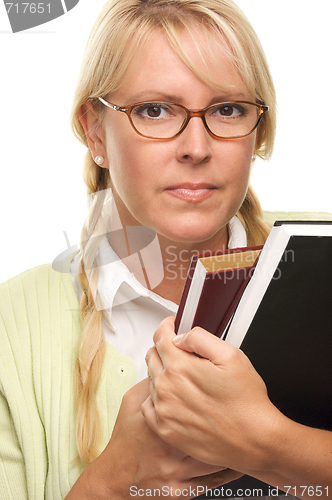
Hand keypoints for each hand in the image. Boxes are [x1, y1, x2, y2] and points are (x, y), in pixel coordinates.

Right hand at [76, 378, 241, 498]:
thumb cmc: (124, 440)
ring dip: (233, 444)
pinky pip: (211, 481)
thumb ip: (150, 382)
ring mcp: (175, 469)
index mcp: (159, 418)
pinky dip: (228, 471)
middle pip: (208, 425)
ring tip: (246, 433)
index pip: (190, 395)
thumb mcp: (130, 404)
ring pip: (216, 454)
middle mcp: (168, 444)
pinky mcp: (180, 489)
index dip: (209, 386)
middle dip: (226, 415)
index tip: (222, 384)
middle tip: (242, 408)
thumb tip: (169, 364)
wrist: (115, 478)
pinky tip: (238, 461)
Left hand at [142, 317, 280, 473]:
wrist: (254, 440)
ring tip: (185, 375)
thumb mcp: (231, 356)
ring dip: (162, 372)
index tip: (171, 326)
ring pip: (151, 380)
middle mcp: (166, 389)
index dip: (166, 327)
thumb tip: (181, 337)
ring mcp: (164, 411)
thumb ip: (200, 338)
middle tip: (181, 350)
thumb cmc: (247, 402)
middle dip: (164, 348)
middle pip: (152, 356)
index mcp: (180, 368)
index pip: (160, 337)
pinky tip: (174, 397)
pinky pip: (149, 406)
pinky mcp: (166, 430)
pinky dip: (157, 397)